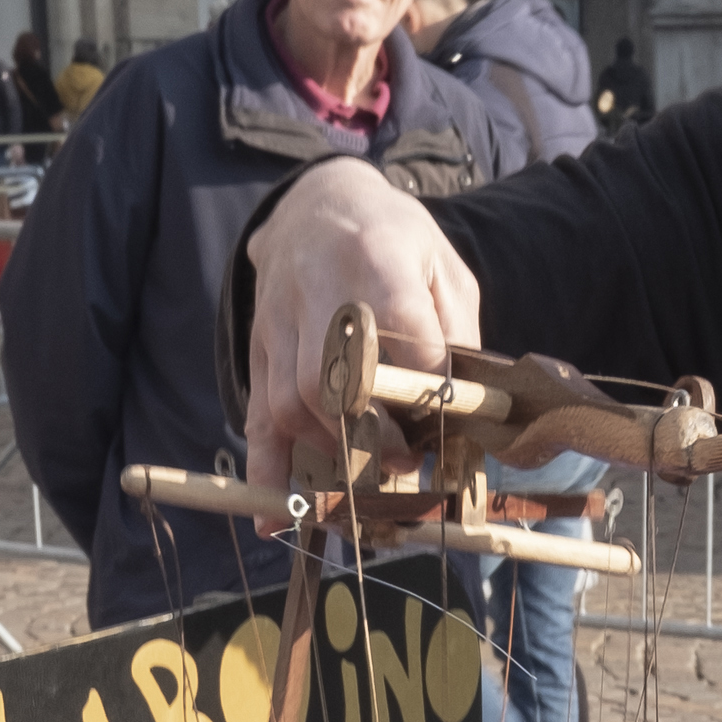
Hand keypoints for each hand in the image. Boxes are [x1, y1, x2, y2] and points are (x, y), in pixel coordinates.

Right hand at [247, 162, 482, 503]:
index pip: (402, 341)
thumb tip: (465, 413)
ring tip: (364, 478)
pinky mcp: (259, 348)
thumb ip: (456, 336)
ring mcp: (280, 323)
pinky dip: (266, 472)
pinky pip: (256, 417)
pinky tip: (274, 518)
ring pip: (293, 406)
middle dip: (372, 438)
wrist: (318, 202)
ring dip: (331, 455)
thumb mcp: (444, 271)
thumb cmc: (395, 242)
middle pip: (334, 383)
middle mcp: (319, 293)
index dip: (425, 396)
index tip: (443, 433)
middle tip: (403, 467)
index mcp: (378, 262)